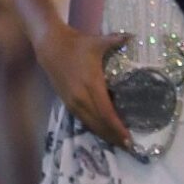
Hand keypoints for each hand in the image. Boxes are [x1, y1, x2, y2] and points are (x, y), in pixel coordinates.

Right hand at [35, 25, 131, 149]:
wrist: (49, 45)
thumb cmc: (76, 43)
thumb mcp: (97, 42)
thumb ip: (117, 40)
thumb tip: (134, 36)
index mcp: (91, 84)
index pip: (106, 113)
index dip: (118, 128)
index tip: (130, 139)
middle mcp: (81, 96)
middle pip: (99, 123)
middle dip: (114, 136)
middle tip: (129, 146)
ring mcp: (72, 100)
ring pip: (89, 123)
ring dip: (103, 134)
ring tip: (117, 143)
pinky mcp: (66, 101)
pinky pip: (81, 119)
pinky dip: (93, 127)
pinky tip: (101, 131)